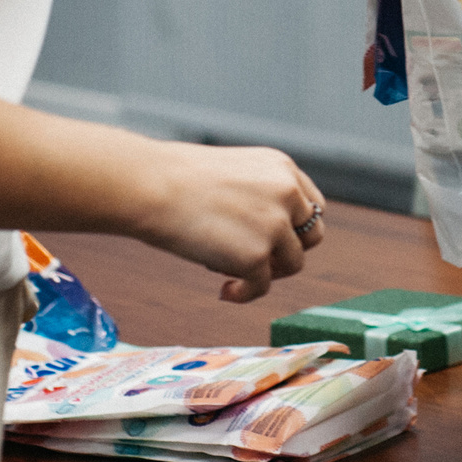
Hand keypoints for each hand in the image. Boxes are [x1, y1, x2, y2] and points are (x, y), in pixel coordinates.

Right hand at [137, 142, 328, 302]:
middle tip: (256, 261)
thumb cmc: (175, 179)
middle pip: (312, 237)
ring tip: (228, 268)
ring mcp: (275, 225)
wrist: (150, 185)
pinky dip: (244, 294)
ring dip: (266, 273)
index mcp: (282, 168)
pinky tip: (224, 291)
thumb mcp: (233, 172)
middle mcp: (287, 193)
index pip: (311, 206)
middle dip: (287, 253)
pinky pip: (261, 287)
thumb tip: (267, 234)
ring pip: (293, 264)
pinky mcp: (257, 255)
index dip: (294, 229)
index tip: (272, 241)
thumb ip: (259, 195)